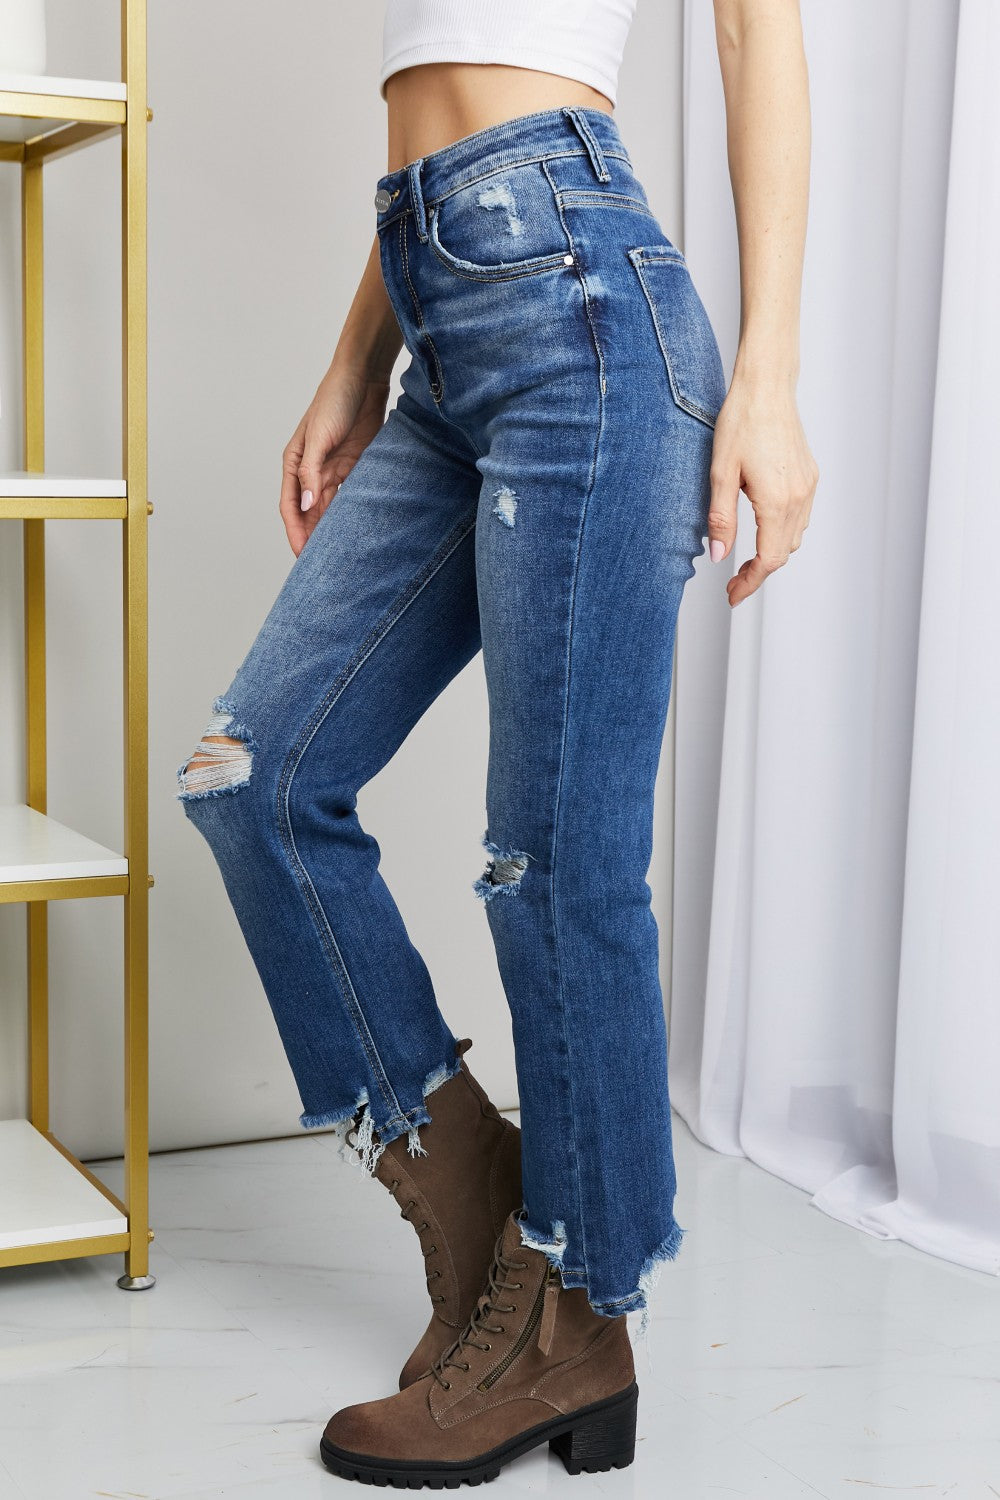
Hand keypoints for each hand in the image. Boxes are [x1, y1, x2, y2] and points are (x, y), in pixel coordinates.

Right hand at [279, 362, 391, 555]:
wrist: (363, 378)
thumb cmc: (334, 399)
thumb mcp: (319, 436)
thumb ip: (311, 470)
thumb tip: (306, 503)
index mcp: (294, 463)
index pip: (290, 506)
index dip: (295, 532)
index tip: (301, 555)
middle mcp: (310, 471)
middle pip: (309, 513)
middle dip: (312, 538)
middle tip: (320, 565)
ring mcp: (332, 470)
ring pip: (328, 509)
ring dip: (330, 530)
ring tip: (337, 554)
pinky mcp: (353, 467)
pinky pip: (349, 497)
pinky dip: (350, 513)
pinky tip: (354, 530)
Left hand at [706, 377, 818, 606]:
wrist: (767, 387)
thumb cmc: (741, 423)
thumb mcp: (720, 474)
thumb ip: (720, 520)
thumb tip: (719, 557)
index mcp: (777, 501)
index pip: (768, 560)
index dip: (750, 583)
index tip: (732, 595)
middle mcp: (799, 497)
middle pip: (783, 552)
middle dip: (759, 571)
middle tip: (732, 581)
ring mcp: (808, 486)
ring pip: (794, 536)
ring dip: (772, 552)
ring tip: (745, 558)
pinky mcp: (810, 476)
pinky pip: (800, 516)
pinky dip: (782, 531)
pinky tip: (763, 528)